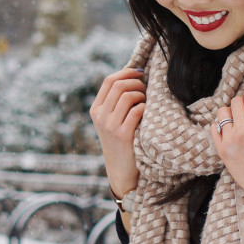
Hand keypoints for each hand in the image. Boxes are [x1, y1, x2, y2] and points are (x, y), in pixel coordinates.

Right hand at [90, 67, 145, 197]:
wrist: (120, 170)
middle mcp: (100, 116)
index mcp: (96, 109)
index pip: (109, 80)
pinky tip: (147, 113)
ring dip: (142, 95)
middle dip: (137, 82)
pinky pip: (137, 110)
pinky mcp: (122, 134)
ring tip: (147, 102)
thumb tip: (134, 75)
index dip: (126, 72)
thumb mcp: (111, 121)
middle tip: (146, 90)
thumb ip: (116, 101)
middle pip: (119, 85)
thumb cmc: (121, 142)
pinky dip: (145, 107)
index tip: (140, 73)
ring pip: (128, 95)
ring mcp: (110, 125)